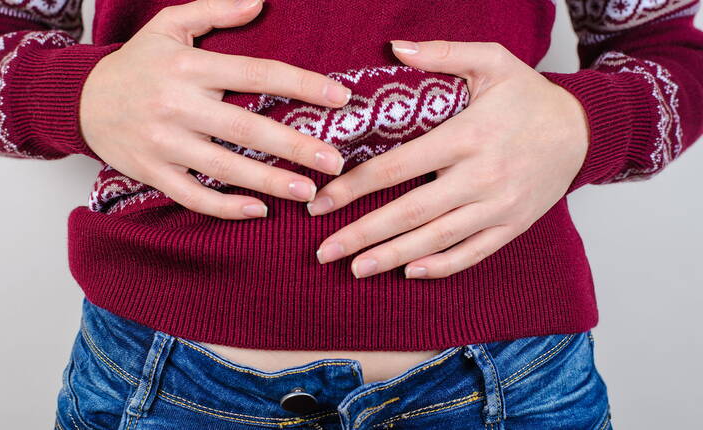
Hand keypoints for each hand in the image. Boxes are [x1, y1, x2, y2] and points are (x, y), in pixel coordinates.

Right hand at [80, 0, 350, 218]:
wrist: (81, 100)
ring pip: (224, 168)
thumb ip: (215, 11)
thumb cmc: (136, 64)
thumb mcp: (169, 26)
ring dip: (270, 182)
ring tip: (309, 192)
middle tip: (335, 162)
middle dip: (294, 146)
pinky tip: (259, 211)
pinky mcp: (152, 173)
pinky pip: (192, 196)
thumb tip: (260, 1)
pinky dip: (225, 207)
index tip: (340, 98)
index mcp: (188, 67)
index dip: (302, 84)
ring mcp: (163, 143)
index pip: (256, 72)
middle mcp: (176, 105)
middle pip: (246, 128)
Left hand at [309, 40, 589, 278]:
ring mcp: (498, 206)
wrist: (584, 130)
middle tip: (324, 251)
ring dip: (391, 257)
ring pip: (436, 239)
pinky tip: (410, 272)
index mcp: (467, 136)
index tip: (320, 201)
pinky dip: (441, 266)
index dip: (353, 187)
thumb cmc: (529, 96)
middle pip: (410, 212)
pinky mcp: (513, 226)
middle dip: (362, 234)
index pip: (396, 168)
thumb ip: (443, 53)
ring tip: (355, 269)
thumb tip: (395, 47)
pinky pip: (473, 253)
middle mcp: (481, 176)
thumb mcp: (492, 61)